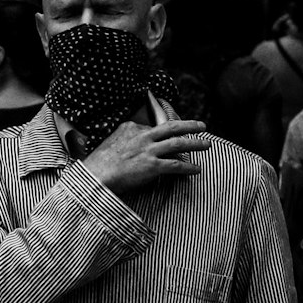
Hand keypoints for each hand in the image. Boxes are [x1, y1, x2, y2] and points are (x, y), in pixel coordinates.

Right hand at [84, 119, 210, 195]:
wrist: (95, 177)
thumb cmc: (99, 164)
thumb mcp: (110, 141)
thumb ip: (124, 139)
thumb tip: (131, 144)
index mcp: (131, 127)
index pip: (154, 127)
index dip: (165, 132)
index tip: (174, 134)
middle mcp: (142, 136)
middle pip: (172, 127)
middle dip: (190, 125)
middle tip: (202, 126)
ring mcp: (148, 151)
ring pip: (178, 144)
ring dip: (195, 144)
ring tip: (207, 144)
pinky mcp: (152, 167)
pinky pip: (176, 166)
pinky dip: (189, 167)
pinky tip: (197, 169)